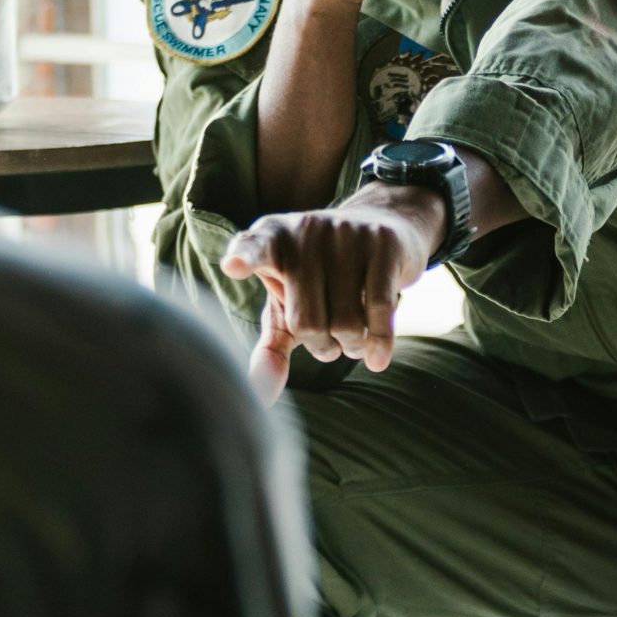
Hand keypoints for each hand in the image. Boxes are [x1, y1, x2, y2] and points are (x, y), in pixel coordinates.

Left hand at [221, 186, 445, 405]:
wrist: (382, 222)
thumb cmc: (320, 276)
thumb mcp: (289, 303)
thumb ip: (271, 344)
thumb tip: (260, 394)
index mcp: (272, 238)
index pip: (254, 248)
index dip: (243, 257)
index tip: (232, 266)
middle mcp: (306, 230)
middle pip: (306, 322)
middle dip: (321, 347)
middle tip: (327, 342)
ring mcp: (346, 232)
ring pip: (345, 323)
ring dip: (350, 346)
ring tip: (351, 337)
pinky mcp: (383, 242)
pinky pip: (379, 308)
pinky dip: (378, 343)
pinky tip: (377, 360)